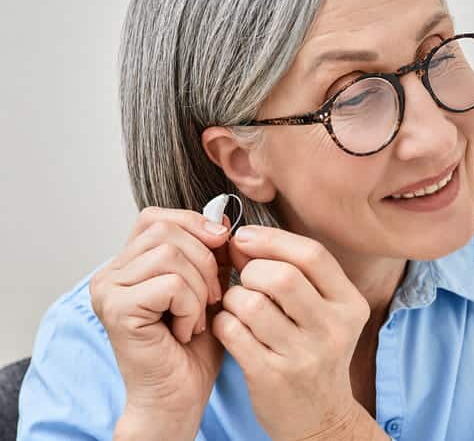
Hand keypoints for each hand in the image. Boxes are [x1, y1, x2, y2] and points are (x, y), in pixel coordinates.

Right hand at [90, 206, 233, 434]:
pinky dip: (191, 307)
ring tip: (197, 318)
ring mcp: (108, 290)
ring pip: (171, 255)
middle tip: (211, 298)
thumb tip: (223, 219)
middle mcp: (109, 273)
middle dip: (205, 260)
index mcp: (127, 264)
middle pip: (167, 231)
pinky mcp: (118, 309)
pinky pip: (172, 284)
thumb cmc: (192, 349)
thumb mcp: (209, 288)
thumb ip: (211, 254)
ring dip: (200, 288)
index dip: (193, 224)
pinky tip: (185, 331)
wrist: (179, 397)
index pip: (156, 218)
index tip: (221, 246)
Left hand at [211, 225, 371, 440]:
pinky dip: (222, 322)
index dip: (272, 239)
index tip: (245, 238)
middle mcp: (333, 329)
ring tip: (236, 306)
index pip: (312, 254)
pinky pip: (232, 332)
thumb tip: (241, 239)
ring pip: (251, 304)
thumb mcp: (323, 312)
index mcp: (350, 305)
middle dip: (251, 270)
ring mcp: (303, 356)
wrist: (320, 417)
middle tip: (244, 279)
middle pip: (281, 276)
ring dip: (233, 298)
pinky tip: (229, 327)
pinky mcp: (272, 377)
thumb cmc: (315, 352)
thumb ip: (292, 273)